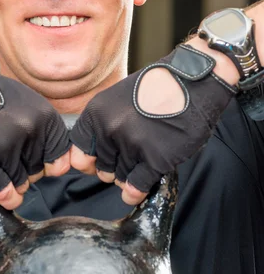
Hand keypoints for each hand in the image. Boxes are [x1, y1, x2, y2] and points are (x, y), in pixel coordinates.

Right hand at [0, 54, 70, 208]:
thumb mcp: (24, 100)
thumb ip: (43, 128)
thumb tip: (60, 164)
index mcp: (43, 115)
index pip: (61, 155)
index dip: (50, 162)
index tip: (42, 163)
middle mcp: (28, 130)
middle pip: (40, 171)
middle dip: (28, 170)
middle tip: (10, 158)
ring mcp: (5, 145)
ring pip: (21, 182)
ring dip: (13, 182)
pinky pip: (3, 190)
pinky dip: (6, 196)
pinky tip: (5, 195)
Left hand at [70, 45, 235, 204]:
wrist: (194, 82)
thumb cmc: (156, 88)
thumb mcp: (116, 99)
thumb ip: (101, 126)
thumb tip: (87, 159)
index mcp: (96, 114)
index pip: (78, 153)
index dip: (89, 162)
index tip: (96, 164)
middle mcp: (109, 130)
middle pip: (102, 169)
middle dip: (113, 169)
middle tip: (127, 160)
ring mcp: (133, 145)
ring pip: (120, 177)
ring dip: (129, 176)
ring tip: (141, 162)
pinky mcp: (156, 159)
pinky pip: (136, 186)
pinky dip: (135, 192)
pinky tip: (135, 192)